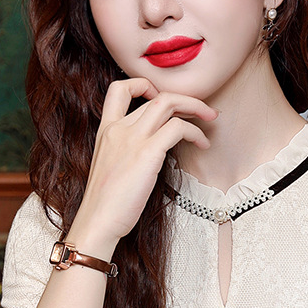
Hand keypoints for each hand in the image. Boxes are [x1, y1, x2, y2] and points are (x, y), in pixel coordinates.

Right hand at [69, 77, 218, 249]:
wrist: (97, 222)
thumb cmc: (106, 203)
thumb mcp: (111, 166)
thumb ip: (126, 150)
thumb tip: (155, 148)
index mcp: (106, 130)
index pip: (118, 89)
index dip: (143, 85)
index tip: (161, 99)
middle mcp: (118, 128)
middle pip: (156, 96)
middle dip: (186, 99)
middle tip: (203, 110)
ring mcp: (132, 139)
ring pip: (169, 103)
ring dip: (196, 107)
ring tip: (210, 119)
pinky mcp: (147, 153)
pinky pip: (178, 128)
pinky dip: (195, 132)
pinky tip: (202, 144)